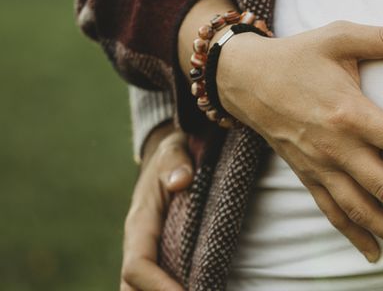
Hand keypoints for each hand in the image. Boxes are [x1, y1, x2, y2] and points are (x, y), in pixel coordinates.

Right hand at [120, 123, 191, 290]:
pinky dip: (173, 289)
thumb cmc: (174, 155)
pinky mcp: (162, 258)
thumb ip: (177, 162)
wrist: (169, 158)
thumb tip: (182, 180)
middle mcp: (139, 247)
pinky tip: (204, 287)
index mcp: (139, 225)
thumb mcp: (174, 150)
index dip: (159, 286)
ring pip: (141, 289)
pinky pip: (158, 284)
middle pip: (132, 289)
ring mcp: (149, 255)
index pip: (138, 266)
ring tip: (206, 290)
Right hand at [215, 20, 382, 262]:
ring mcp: (319, 166)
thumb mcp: (341, 36)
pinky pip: (332, 213)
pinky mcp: (307, 176)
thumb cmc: (299, 55)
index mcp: (349, 113)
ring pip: (361, 209)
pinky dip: (354, 236)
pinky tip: (376, 254)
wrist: (244, 78)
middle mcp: (336, 147)